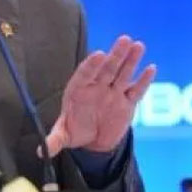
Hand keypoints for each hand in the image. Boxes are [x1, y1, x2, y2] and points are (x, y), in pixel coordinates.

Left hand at [45, 35, 156, 155]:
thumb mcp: (63, 135)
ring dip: (131, 60)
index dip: (92, 64)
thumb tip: (40, 152)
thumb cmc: (75, 130)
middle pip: (107, 68)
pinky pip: (136, 90)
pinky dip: (144, 81)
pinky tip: (151, 68)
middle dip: (116, 55)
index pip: (85, 74)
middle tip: (124, 40)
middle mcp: (97, 87)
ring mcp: (113, 93)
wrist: (93, 139)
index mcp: (79, 90)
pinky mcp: (127, 102)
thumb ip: (55, 140)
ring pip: (123, 74)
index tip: (99, 54)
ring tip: (138, 46)